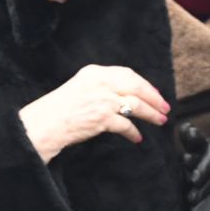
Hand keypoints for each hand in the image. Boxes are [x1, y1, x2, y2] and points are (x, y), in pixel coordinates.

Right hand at [18, 64, 168, 162]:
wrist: (44, 123)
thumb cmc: (60, 109)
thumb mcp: (81, 87)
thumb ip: (102, 87)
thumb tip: (126, 95)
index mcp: (95, 72)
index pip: (128, 74)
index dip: (145, 84)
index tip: (155, 93)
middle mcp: (101, 83)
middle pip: (137, 88)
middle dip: (154, 98)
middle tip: (165, 108)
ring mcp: (103, 100)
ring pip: (136, 105)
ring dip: (151, 114)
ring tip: (160, 121)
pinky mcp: (103, 118)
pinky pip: (126, 125)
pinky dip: (134, 132)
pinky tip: (137, 137)